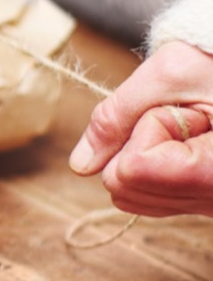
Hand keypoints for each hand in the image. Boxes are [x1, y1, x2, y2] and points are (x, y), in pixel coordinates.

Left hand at [69, 41, 212, 216]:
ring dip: (144, 154)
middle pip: (123, 186)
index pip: (132, 169)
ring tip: (192, 128)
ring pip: (128, 194)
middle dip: (139, 142)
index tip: (184, 110)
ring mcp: (208, 207)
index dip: (145, 129)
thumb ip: (116, 116)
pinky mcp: (199, 205)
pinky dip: (150, 166)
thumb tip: (80, 165)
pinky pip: (144, 196)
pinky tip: (186, 144)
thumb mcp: (169, 73)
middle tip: (188, 117)